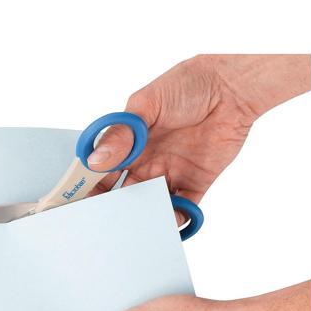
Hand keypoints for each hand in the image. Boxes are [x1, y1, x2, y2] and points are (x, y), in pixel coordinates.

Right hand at [89, 55, 310, 209]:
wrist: (232, 88)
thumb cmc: (188, 84)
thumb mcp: (148, 104)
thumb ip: (122, 134)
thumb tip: (95, 160)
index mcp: (129, 143)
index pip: (102, 170)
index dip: (89, 186)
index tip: (77, 202)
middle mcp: (147, 161)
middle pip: (123, 193)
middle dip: (113, 209)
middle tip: (105, 223)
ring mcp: (170, 173)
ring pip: (150, 204)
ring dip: (143, 216)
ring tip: (137, 226)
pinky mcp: (195, 183)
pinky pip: (183, 208)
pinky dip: (175, 219)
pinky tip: (168, 221)